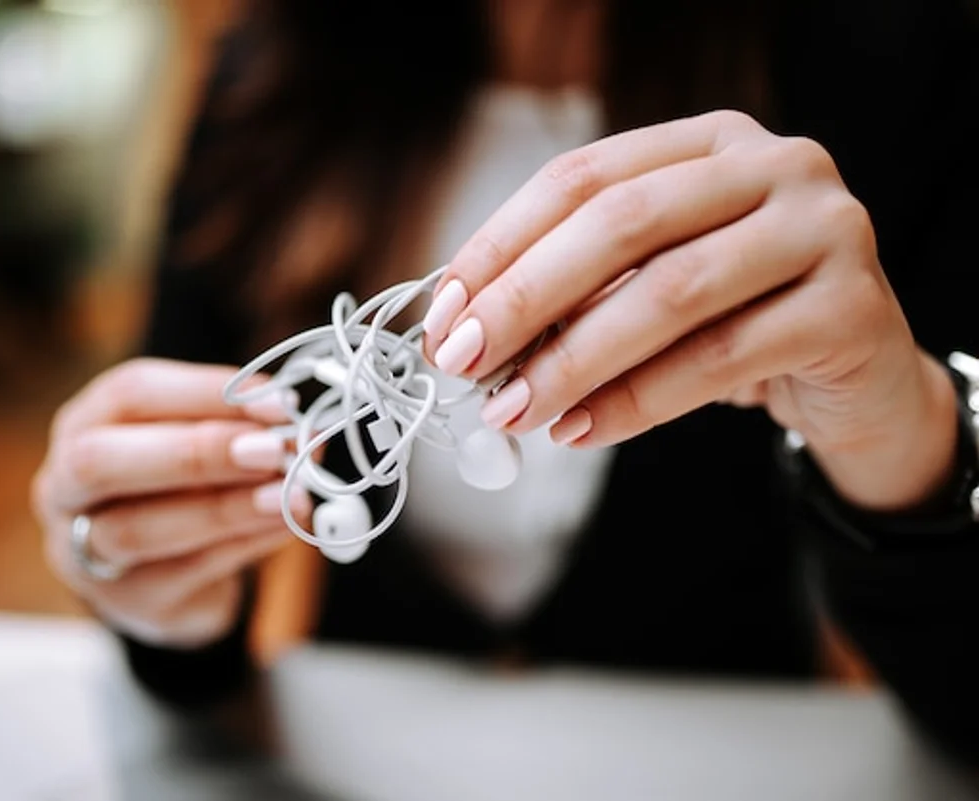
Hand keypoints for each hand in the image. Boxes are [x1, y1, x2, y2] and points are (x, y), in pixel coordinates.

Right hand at [33, 359, 308, 646]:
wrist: (172, 574)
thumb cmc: (185, 487)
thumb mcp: (203, 441)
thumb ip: (240, 427)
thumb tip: (300, 425)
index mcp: (84, 423)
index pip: (129, 394)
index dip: (205, 393)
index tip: (277, 402)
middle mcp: (65, 486)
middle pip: (100, 462)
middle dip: (194, 452)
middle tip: (270, 451)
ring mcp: (83, 552)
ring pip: (137, 530)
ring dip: (225, 508)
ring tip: (289, 495)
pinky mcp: (127, 602)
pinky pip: (183, 573)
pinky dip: (243, 544)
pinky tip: (284, 525)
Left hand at [423, 110, 957, 511]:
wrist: (856, 377)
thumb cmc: (736, 324)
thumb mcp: (651, 289)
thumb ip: (578, 292)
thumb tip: (469, 333)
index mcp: (708, 143)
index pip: (583, 177)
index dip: (501, 244)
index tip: (443, 313)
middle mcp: (773, 165)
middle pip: (622, 222)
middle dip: (525, 297)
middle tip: (463, 360)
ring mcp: (823, 229)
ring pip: (670, 292)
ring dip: (573, 360)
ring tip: (513, 409)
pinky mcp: (851, 307)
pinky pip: (719, 359)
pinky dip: (636, 401)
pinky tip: (582, 430)